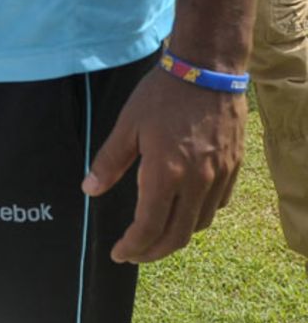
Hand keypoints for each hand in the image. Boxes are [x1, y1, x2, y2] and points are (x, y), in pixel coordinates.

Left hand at [83, 65, 246, 262]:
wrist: (208, 69)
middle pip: (177, 236)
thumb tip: (89, 189)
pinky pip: (217, 205)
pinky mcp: (233, 167)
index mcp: (166, 172)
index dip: (133, 246)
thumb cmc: (162, 93)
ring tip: (157, 234)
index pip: (149, 227)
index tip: (119, 253)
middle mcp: (196, 181)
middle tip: (135, 253)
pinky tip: (184, 208)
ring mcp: (218, 176)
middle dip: (153, 252)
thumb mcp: (128, 124)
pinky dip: (198, 216)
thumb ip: (109, 161)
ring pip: (200, 224)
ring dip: (177, 236)